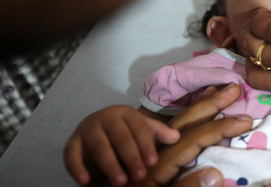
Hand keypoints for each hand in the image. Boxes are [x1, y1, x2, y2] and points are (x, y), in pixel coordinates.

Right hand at [64, 105, 180, 185]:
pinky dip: (76, 168)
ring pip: (99, 146)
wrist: (97, 127)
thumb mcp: (142, 129)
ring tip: (120, 182)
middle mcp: (105, 117)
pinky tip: (85, 182)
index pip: (138, 128)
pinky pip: (71, 154)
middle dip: (131, 157)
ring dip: (110, 165)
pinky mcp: (72, 141)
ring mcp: (87, 128)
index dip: (146, 146)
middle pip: (120, 137)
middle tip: (139, 175)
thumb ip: (158, 133)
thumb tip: (176, 137)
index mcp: (125, 112)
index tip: (153, 163)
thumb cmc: (125, 131)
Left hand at [126, 84, 252, 186]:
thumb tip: (216, 173)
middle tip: (233, 88)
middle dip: (209, 105)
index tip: (246, 120)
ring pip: (174, 129)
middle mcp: (152, 159)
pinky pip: (165, 141)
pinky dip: (182, 127)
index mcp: (157, 168)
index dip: (221, 127)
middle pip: (184, 124)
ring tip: (213, 92)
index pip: (195, 139)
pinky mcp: (145, 170)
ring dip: (197, 110)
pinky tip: (191, 120)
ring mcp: (147, 162)